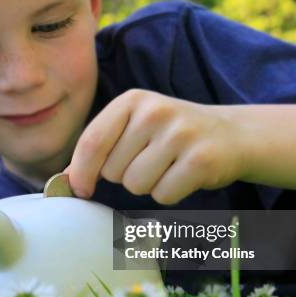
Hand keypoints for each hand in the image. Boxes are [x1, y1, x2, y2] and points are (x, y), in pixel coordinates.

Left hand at [66, 89, 245, 203]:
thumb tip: (64, 179)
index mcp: (132, 100)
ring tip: (168, 166)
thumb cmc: (170, 135)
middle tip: (150, 160)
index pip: (91, 142)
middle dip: (125, 176)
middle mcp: (155, 112)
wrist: (230, 135)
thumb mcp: (133, 127)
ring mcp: (180, 134)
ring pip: (136, 186)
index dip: (80, 172)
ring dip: (148, 186)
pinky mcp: (201, 160)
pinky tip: (184, 175)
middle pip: (113, 171)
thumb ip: (100, 147)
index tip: (80, 189)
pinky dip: (170, 193)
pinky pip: (163, 196)